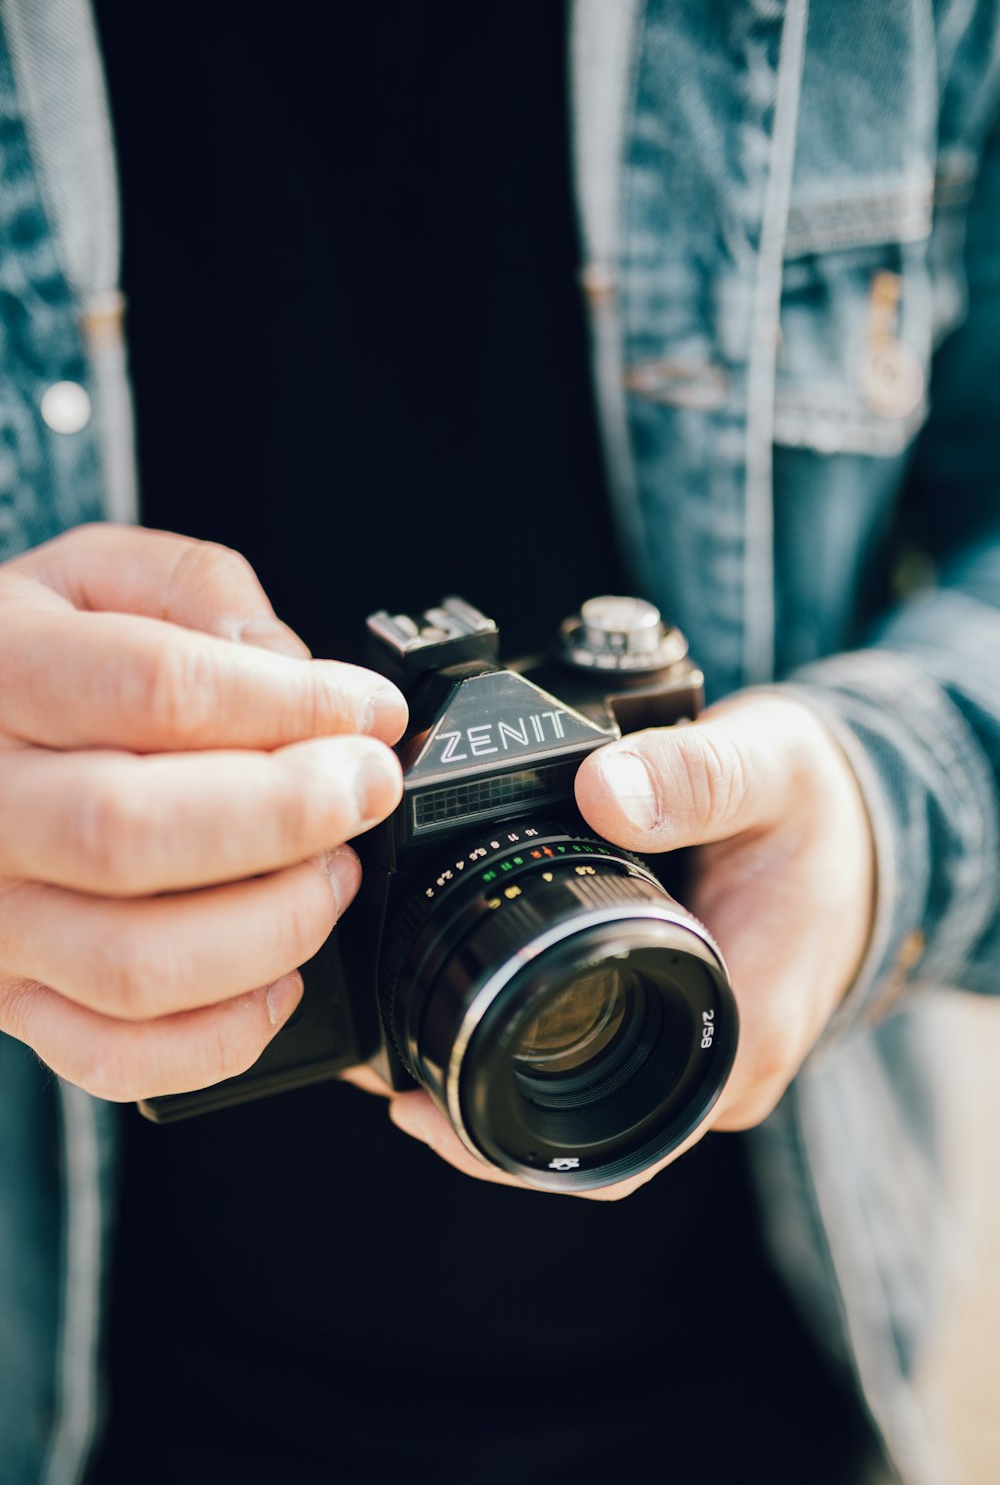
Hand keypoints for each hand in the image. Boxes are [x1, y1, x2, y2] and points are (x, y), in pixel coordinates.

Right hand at [0, 524, 406, 1099]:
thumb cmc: (29, 657)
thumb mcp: (97, 573)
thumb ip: (199, 593)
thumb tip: (291, 670)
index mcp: (1, 674)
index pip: (157, 691)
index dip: (292, 706)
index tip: (368, 713)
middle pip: (135, 834)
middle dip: (290, 815)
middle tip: (365, 789)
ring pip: (136, 963)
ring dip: (273, 925)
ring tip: (331, 873)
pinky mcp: (15, 996)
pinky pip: (117, 1055)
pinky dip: (224, 1033)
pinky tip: (279, 974)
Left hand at [384, 693, 874, 1198]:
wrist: (863, 826)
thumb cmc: (820, 813)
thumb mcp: (770, 772)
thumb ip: (694, 777)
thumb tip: (601, 789)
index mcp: (742, 1034)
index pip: (616, 1147)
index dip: (508, 1141)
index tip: (419, 1102)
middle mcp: (717, 1069)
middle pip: (581, 1140)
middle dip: (477, 1114)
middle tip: (382, 1069)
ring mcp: (695, 1055)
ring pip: (582, 1107)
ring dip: (495, 1083)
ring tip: (402, 1042)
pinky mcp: (677, 1027)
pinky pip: (593, 1064)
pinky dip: (528, 1045)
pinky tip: (467, 1005)